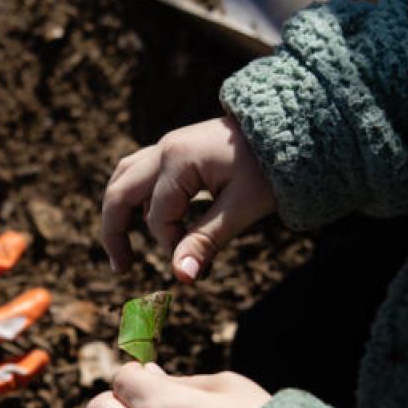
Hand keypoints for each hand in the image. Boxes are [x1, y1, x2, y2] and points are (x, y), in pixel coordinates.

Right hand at [102, 116, 275, 281]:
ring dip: (119, 212)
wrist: (292, 129)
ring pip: (124, 178)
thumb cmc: (271, 168)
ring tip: (124, 248)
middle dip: (114, 233)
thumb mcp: (241, 209)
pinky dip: (137, 199)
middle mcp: (165, 149)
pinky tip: (148, 222)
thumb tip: (181, 278)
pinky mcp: (176, 150)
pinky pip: (141, 173)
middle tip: (122, 269)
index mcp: (178, 161)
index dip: (173, 246)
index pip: (159, 218)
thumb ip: (206, 242)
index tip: (199, 265)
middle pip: (119, 192)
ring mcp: (168, 146)